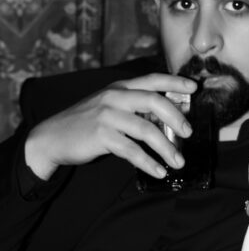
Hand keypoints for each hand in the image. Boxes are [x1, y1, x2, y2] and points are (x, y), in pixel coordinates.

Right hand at [24, 74, 197, 180]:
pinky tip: (159, 171)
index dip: (174, 81)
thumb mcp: (110, 106)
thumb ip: (135, 107)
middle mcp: (114, 96)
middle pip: (154, 102)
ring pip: (147, 130)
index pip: (152, 79)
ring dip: (167, 148)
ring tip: (179, 162)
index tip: (194, 87)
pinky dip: (149, 163)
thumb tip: (170, 115)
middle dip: (177, 118)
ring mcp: (107, 115)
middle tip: (189, 133)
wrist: (52, 137)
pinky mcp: (101, 136)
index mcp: (119, 87)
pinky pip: (132, 151)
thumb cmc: (87, 123)